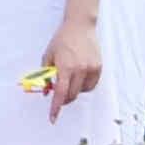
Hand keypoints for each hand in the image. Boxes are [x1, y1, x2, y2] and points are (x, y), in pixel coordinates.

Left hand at [37, 4, 105, 118]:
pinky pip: (91, 85)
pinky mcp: (98, 67)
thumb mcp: (48, 56)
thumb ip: (46, 75)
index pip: (60, 92)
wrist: (80, 26)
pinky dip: (84, 86)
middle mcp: (80, 69)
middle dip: (63, 99)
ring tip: (69, 78)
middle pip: (71, 95)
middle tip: (57, 95)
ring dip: (74, 91)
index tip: (52, 118)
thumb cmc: (62, 40)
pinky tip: (79, 77)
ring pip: (82, 91)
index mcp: (65, 66)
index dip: (55, 107)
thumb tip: (47, 92)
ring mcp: (91, 68)